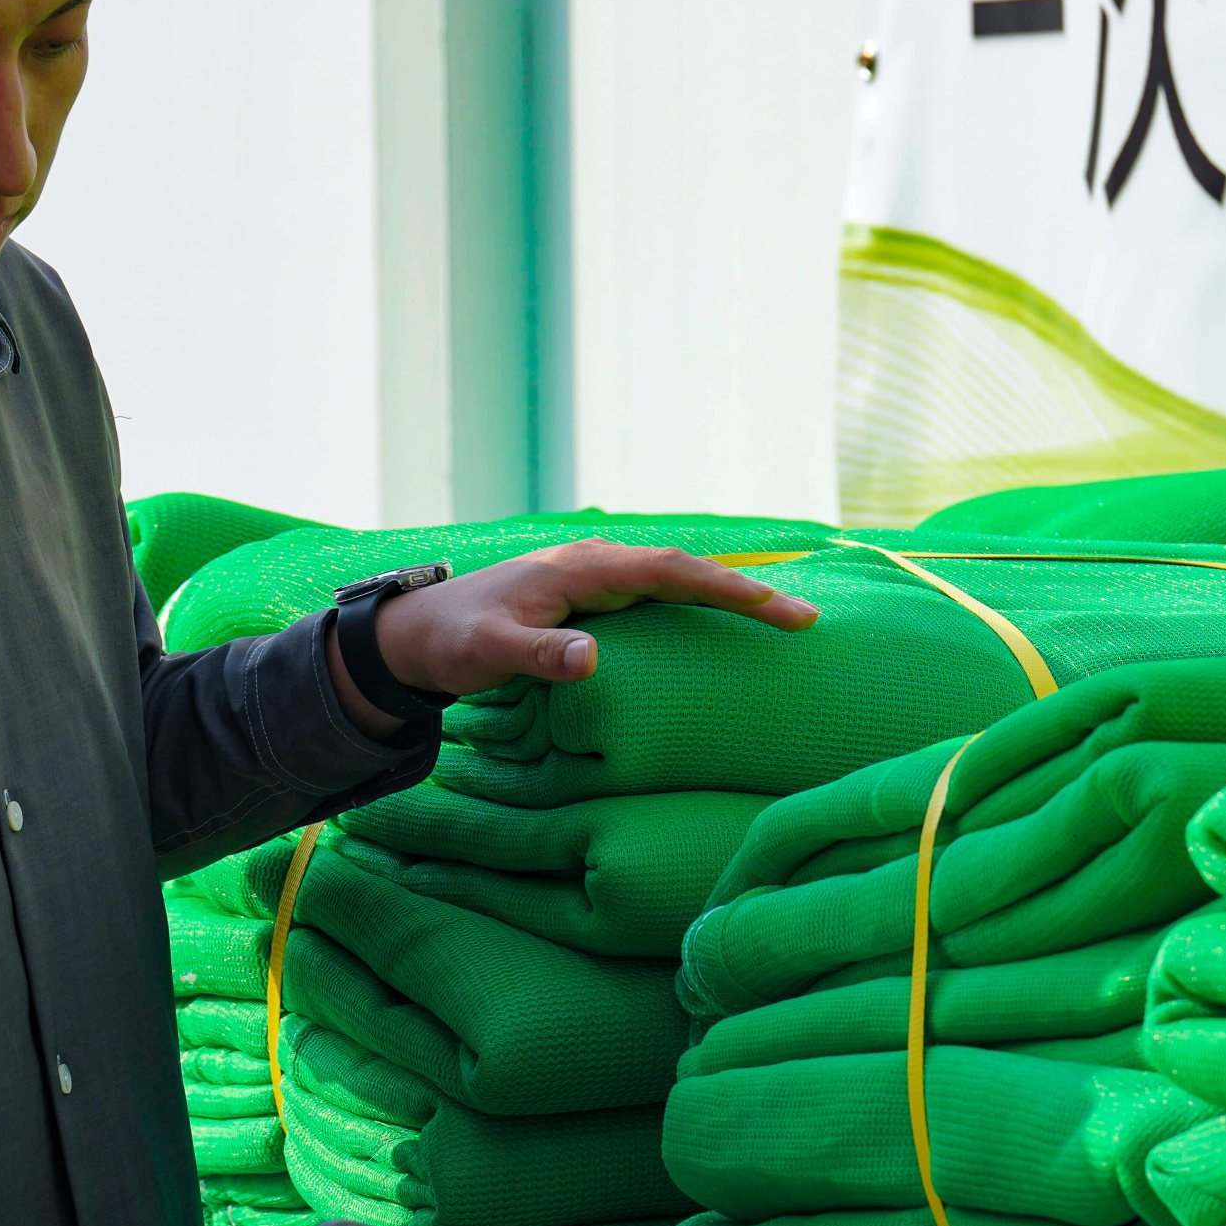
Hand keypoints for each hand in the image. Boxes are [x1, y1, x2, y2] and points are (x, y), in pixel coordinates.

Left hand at [378, 541, 817, 701]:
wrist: (418, 634)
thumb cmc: (454, 641)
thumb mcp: (490, 652)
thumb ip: (538, 655)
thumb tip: (592, 660)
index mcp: (584, 569)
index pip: (670, 572)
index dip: (725, 587)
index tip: (775, 608)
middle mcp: (599, 565)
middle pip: (688, 571)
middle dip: (747, 592)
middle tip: (807, 618)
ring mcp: (599, 580)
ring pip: (679, 581)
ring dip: (730, 597)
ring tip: (786, 619)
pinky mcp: (596, 601)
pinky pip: (662, 597)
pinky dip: (701, 606)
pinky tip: (727, 627)